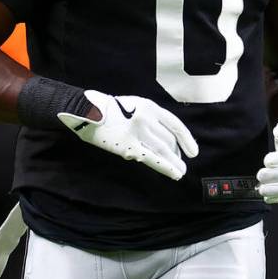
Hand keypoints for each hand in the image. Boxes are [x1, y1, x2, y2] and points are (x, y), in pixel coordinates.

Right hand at [57, 90, 198, 179]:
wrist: (84, 111)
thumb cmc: (109, 109)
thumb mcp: (133, 104)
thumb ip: (149, 118)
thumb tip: (165, 138)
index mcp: (149, 106)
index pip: (175, 125)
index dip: (186, 139)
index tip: (193, 151)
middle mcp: (146, 117)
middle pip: (168, 139)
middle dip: (177, 153)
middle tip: (183, 164)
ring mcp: (137, 131)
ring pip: (163, 150)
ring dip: (174, 162)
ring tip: (180, 171)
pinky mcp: (127, 145)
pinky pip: (150, 158)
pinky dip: (164, 166)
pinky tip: (174, 173)